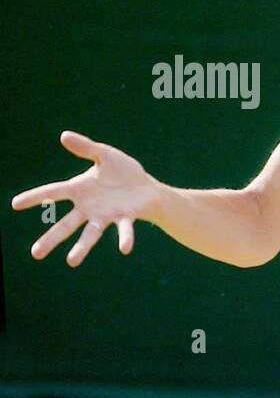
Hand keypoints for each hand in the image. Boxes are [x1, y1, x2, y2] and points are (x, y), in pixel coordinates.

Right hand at [10, 131, 159, 266]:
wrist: (147, 188)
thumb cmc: (123, 172)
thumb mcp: (104, 155)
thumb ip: (86, 147)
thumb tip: (64, 136)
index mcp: (79, 189)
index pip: (52, 192)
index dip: (35, 197)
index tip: (14, 204)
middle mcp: (89, 207)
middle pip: (66, 224)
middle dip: (51, 238)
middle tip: (35, 254)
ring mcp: (106, 215)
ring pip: (91, 234)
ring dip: (82, 247)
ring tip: (71, 261)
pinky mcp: (125, 218)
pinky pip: (124, 229)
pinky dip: (125, 238)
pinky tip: (125, 249)